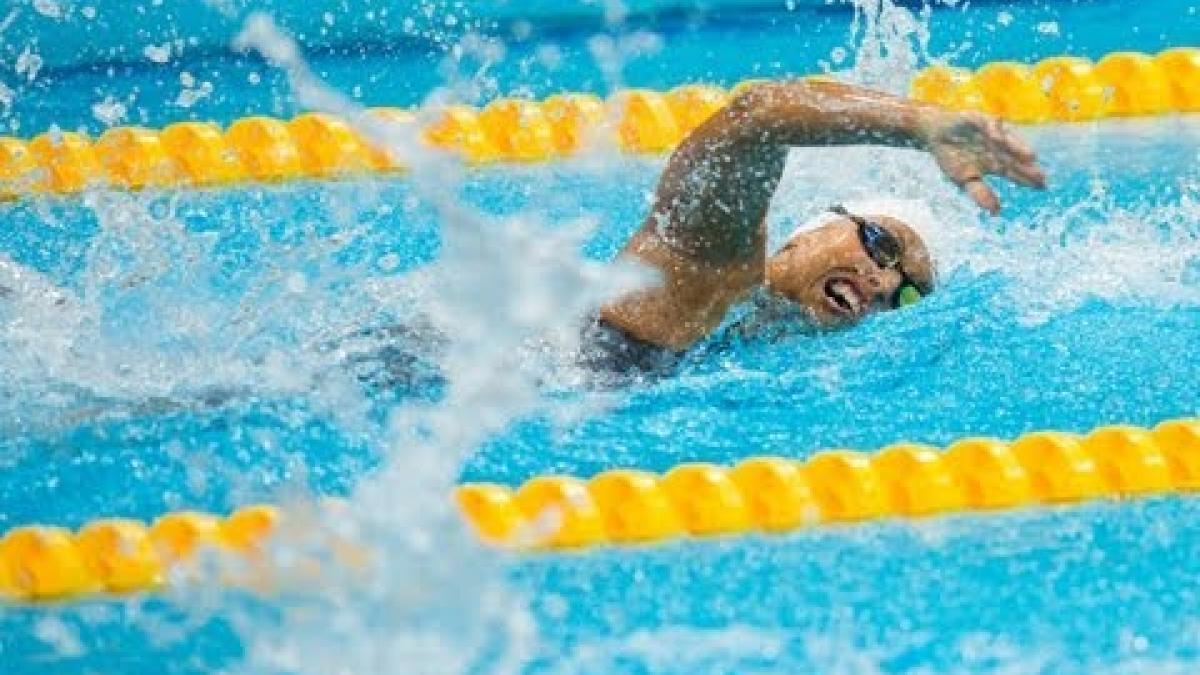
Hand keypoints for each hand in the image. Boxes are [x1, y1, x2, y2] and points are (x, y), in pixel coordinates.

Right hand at [921, 110, 1046, 213]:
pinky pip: (991, 125)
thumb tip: (996, 212)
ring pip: (1008, 142)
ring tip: (1030, 157)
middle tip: (1042, 177)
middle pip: (1015, 158)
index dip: (1028, 180)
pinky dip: (995, 131)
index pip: (1015, 173)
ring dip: (1018, 148)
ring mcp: (992, 135)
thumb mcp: (964, 179)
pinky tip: (998, 139)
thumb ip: (980, 193)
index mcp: (996, 164)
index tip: (1042, 188)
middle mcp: (998, 149)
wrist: (936, 134)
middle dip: (1027, 167)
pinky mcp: (982, 120)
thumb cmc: (951, 158)